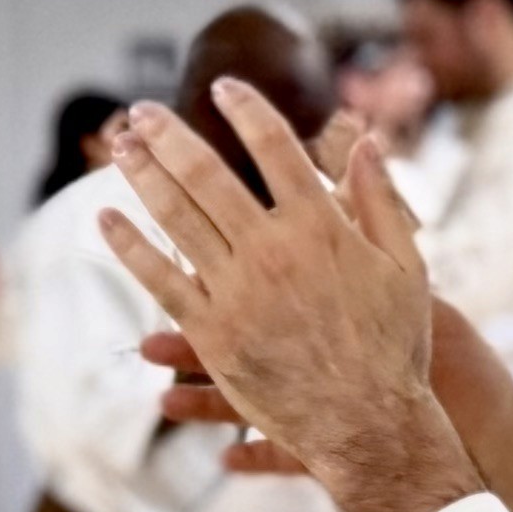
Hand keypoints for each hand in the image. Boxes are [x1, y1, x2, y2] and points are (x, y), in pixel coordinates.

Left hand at [98, 80, 484, 511]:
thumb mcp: (406, 265)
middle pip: (208, 175)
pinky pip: (161, 281)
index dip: (245, 110)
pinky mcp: (214, 334)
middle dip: (170, 135)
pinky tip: (106, 220)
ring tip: (119, 146)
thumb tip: (365, 141)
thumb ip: (379, 200)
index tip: (222, 87)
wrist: (370, 424)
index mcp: (323, 226)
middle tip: (141, 110)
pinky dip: (130, 247)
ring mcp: (238, 292)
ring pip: (176, 219)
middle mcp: (273, 251)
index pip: (275, 147)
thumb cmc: (396, 346)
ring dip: (143, 175)